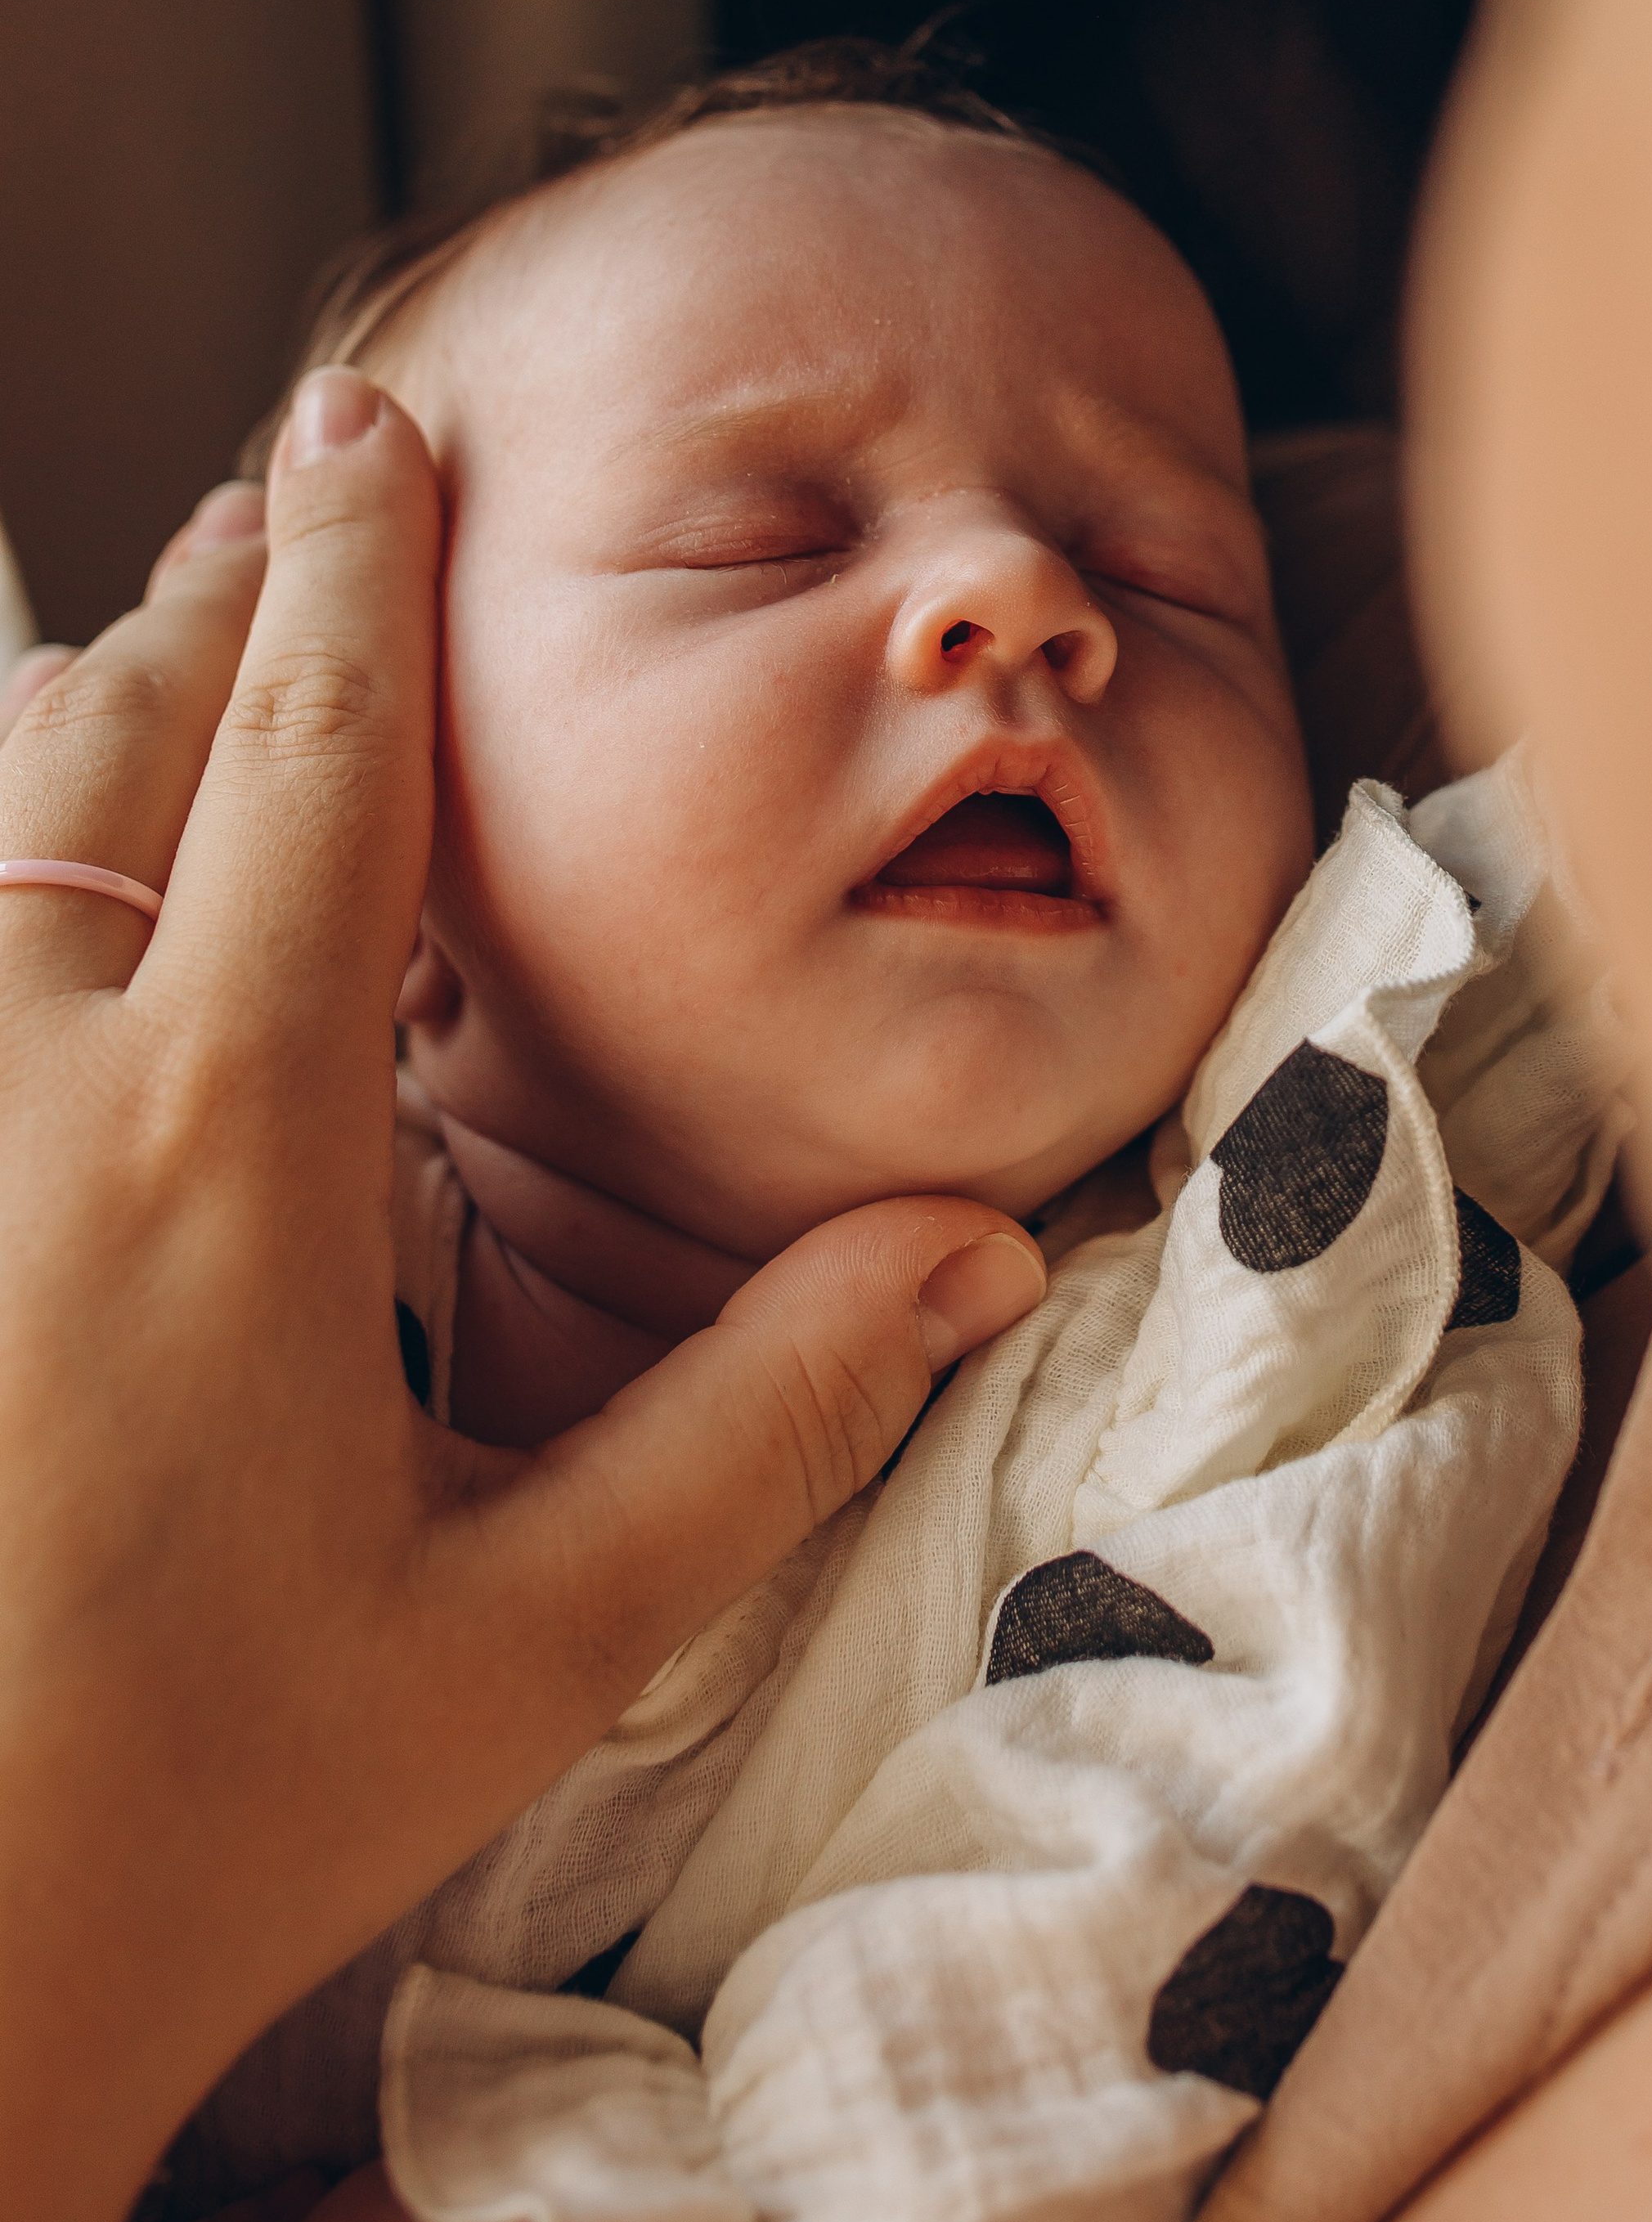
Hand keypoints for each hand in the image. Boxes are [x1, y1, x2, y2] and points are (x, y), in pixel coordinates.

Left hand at [0, 375, 1045, 2221]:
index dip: (358, 561)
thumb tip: (983, 1250)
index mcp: (228, 1145)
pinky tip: (52, 876)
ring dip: (97, 693)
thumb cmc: (214, 1807)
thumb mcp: (538, 1629)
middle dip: (222, 577)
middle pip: (117, 726)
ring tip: (187, 622)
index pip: (315, 757)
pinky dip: (3, 842)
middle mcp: (28, 1093)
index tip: (371, 415)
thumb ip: (768, 1416)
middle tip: (297, 476)